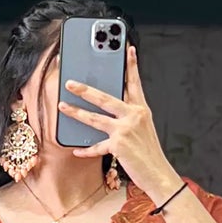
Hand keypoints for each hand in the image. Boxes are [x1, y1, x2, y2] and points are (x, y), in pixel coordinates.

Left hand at [57, 46, 177, 199]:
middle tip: (70, 82)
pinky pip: (96, 146)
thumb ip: (129, 116)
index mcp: (141, 109)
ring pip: (95, 118)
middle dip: (85, 89)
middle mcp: (134, 115)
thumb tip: (108, 111)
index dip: (131, 65)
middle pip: (105, 97)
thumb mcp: (143, 129)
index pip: (134, 82)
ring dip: (76, 112)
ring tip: (63, 106)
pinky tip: (76, 150)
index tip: (127, 48)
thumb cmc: (149, 153)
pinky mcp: (118, 145)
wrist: (158, 174)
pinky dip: (86, 150)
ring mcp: (125, 130)